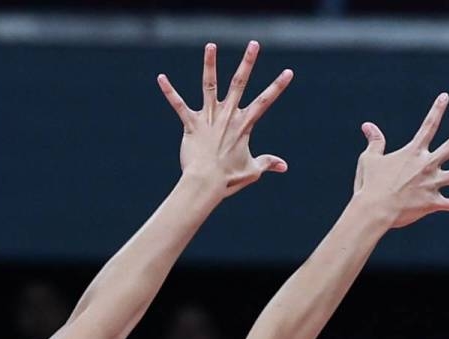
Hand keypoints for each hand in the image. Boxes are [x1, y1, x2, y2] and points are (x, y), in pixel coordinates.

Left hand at [158, 41, 292, 196]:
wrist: (206, 184)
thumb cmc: (229, 179)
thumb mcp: (252, 170)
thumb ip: (267, 163)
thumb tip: (284, 166)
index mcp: (243, 125)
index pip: (264, 101)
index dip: (277, 87)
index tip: (288, 72)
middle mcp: (227, 116)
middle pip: (239, 83)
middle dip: (247, 62)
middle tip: (254, 43)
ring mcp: (208, 118)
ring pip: (209, 84)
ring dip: (209, 64)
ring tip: (210, 45)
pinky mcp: (191, 124)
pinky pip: (178, 105)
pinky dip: (169, 92)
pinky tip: (160, 78)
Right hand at [352, 93, 448, 229]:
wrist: (374, 210)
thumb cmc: (370, 185)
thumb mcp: (369, 159)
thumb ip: (374, 142)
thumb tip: (367, 125)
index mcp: (413, 153)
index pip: (428, 126)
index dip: (437, 110)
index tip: (445, 96)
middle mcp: (427, 165)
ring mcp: (432, 184)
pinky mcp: (433, 204)